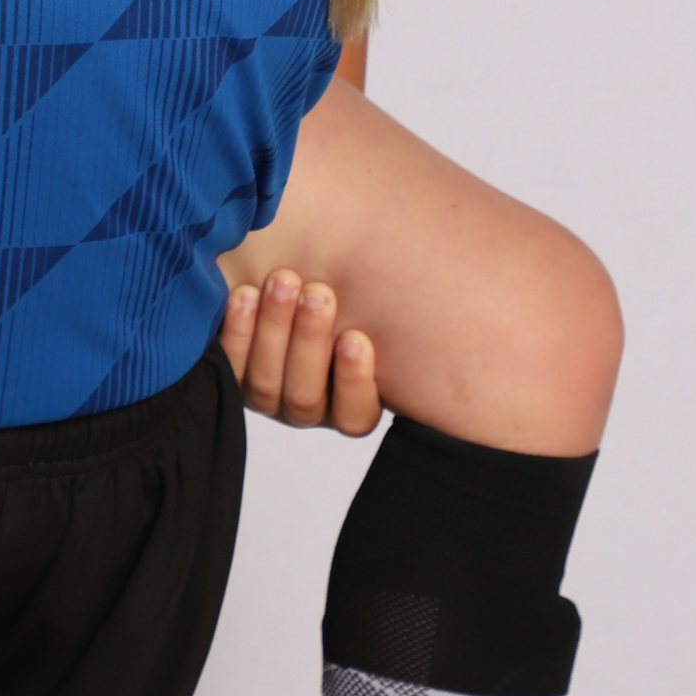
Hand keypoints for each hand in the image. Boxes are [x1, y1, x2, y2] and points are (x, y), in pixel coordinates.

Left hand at [222, 272, 381, 433]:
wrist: (283, 280)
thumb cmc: (335, 289)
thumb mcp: (368, 299)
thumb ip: (382, 304)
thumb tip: (466, 282)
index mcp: (347, 402)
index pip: (355, 416)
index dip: (354, 382)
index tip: (355, 338)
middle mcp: (304, 407)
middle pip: (305, 396)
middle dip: (310, 340)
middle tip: (317, 294)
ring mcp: (265, 395)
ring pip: (266, 382)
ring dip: (275, 329)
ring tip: (282, 283)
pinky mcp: (228, 376)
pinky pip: (229, 366)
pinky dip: (237, 330)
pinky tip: (245, 295)